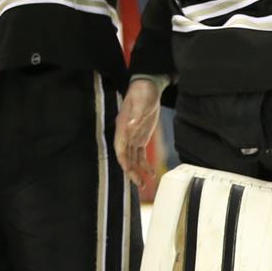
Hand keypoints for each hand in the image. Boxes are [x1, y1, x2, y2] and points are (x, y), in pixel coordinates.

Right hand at [114, 77, 163, 195]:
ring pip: (132, 157)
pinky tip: (150, 173)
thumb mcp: (140, 102)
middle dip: (131, 170)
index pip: (120, 147)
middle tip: (138, 183)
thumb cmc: (142, 92)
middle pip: (126, 156)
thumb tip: (130, 126)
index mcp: (123, 126)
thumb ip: (136, 115)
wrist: (146, 87)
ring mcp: (133, 136)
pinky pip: (140, 153)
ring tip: (143, 184)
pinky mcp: (141, 137)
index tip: (128, 170)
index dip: (123, 160)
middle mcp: (126, 134)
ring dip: (137, 170)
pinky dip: (144, 164)